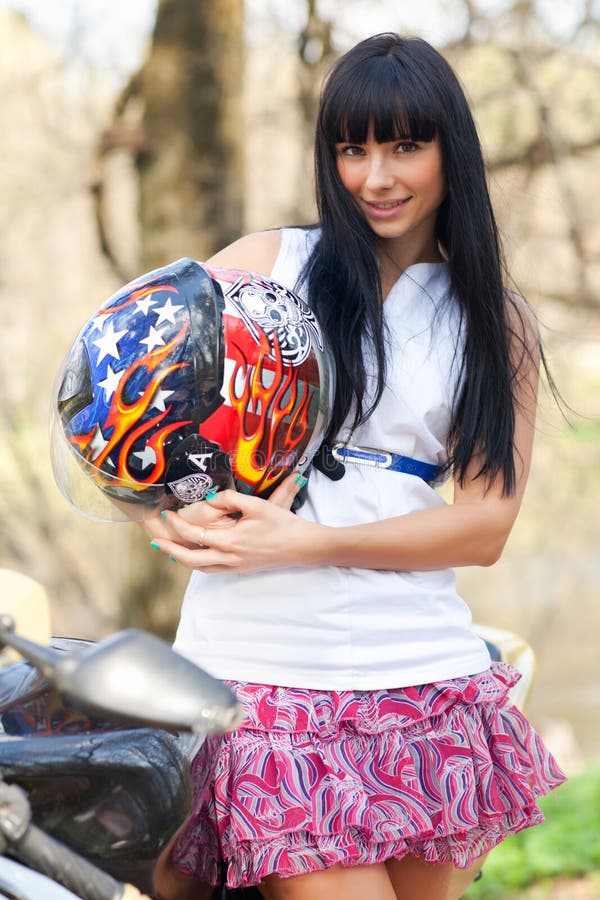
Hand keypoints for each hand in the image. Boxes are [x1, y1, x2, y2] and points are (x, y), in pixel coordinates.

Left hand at [148, 472, 320, 573]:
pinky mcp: (242, 568)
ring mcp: (236, 566)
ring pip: (201, 568)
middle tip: (155, 542)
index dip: (177, 525)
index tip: (167, 514)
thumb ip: (231, 499)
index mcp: (231, 541)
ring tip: (169, 551)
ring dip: (182, 560)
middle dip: (170, 550)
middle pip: (190, 559)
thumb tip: (210, 499)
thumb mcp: (258, 504)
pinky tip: (196, 557)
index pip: (195, 534)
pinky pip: (213, 569)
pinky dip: (199, 564)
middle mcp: (230, 557)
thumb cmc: (284, 524)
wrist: (304, 547)